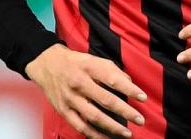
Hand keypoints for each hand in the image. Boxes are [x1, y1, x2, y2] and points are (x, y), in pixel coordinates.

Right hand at [24, 44, 146, 138]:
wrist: (47, 64)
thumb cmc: (76, 62)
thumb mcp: (94, 59)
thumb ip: (112, 70)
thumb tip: (129, 82)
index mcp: (89, 68)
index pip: (113, 79)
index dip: (129, 89)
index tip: (143, 97)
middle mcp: (79, 84)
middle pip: (106, 100)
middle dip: (125, 111)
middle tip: (140, 120)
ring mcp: (70, 99)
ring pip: (94, 117)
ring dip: (112, 127)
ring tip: (127, 133)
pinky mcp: (63, 111)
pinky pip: (80, 126)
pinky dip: (94, 135)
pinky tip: (107, 138)